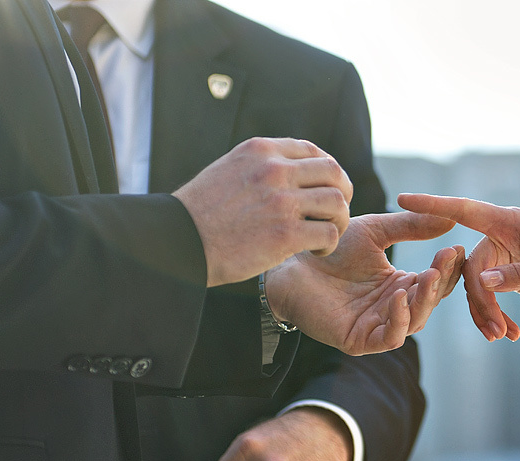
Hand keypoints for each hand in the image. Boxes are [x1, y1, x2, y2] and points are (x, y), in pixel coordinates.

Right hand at [173, 137, 352, 287]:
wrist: (177, 241)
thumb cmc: (200, 214)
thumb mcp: (228, 170)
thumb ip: (260, 166)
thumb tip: (292, 171)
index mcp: (261, 151)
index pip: (313, 151)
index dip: (327, 172)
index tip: (324, 190)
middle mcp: (274, 170)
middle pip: (333, 173)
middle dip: (342, 194)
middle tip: (334, 213)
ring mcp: (281, 201)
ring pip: (337, 203)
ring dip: (339, 220)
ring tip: (325, 234)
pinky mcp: (285, 234)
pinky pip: (329, 234)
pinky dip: (329, 244)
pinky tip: (315, 250)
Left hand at [266, 211, 464, 354]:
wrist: (291, 264)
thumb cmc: (331, 249)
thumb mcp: (376, 232)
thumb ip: (410, 226)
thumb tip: (450, 218)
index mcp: (401, 285)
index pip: (434, 280)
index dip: (447, 266)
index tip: (456, 246)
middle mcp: (394, 308)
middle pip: (430, 301)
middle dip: (441, 280)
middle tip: (446, 258)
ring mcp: (378, 326)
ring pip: (415, 320)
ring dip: (425, 299)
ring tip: (428, 274)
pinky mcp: (360, 341)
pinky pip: (390, 337)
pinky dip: (400, 319)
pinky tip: (399, 295)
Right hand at [397, 193, 519, 341]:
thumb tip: (484, 281)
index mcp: (511, 222)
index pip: (465, 210)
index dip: (434, 206)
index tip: (404, 200)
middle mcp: (501, 235)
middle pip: (470, 268)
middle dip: (479, 301)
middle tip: (495, 332)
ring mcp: (500, 256)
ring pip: (475, 287)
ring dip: (485, 314)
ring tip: (502, 337)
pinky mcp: (503, 277)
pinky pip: (485, 298)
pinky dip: (493, 316)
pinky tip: (509, 333)